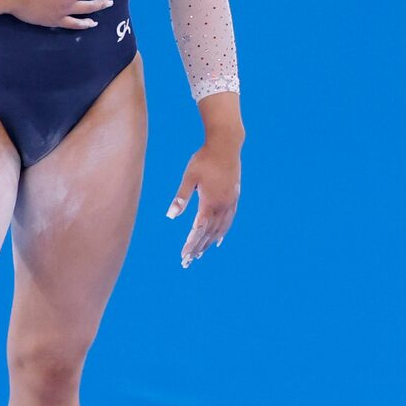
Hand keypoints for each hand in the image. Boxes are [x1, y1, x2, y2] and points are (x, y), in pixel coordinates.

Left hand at [166, 137, 241, 266]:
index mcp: (210, 202)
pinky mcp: (234, 197)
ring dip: (209, 243)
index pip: (199, 230)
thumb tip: (171, 216)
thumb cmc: (204, 158)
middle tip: (188, 261)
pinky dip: (223, 232)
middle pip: (210, 233)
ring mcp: (230, 202)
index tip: (183, 256)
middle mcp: (222, 205)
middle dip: (198, 248)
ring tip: (200, 254)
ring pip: (220, 229)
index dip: (191, 244)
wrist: (226, 144)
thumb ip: (181, 197)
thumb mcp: (189, 176)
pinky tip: (218, 239)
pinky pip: (229, 220)